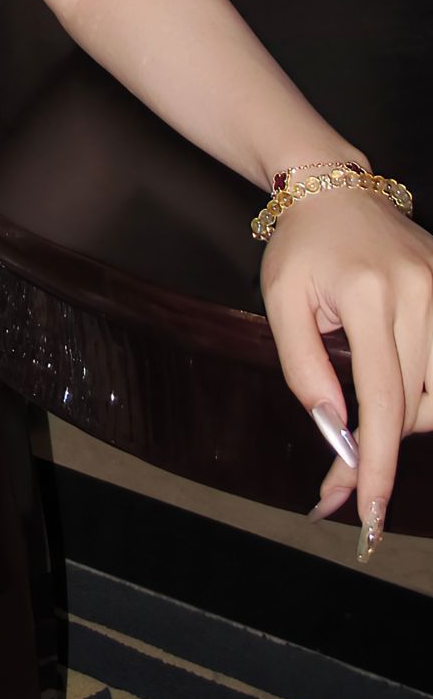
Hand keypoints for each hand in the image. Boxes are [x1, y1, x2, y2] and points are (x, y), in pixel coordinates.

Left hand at [259, 187, 432, 555]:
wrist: (334, 189)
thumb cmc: (301, 247)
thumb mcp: (281, 300)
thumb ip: (303, 366)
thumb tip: (334, 427)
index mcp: (367, 295)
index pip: (382, 399)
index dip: (378, 462)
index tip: (370, 509)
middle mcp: (419, 294)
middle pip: (414, 404)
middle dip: (381, 449)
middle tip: (346, 477)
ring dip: (407, 419)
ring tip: (371, 406)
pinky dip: (428, 395)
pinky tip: (400, 391)